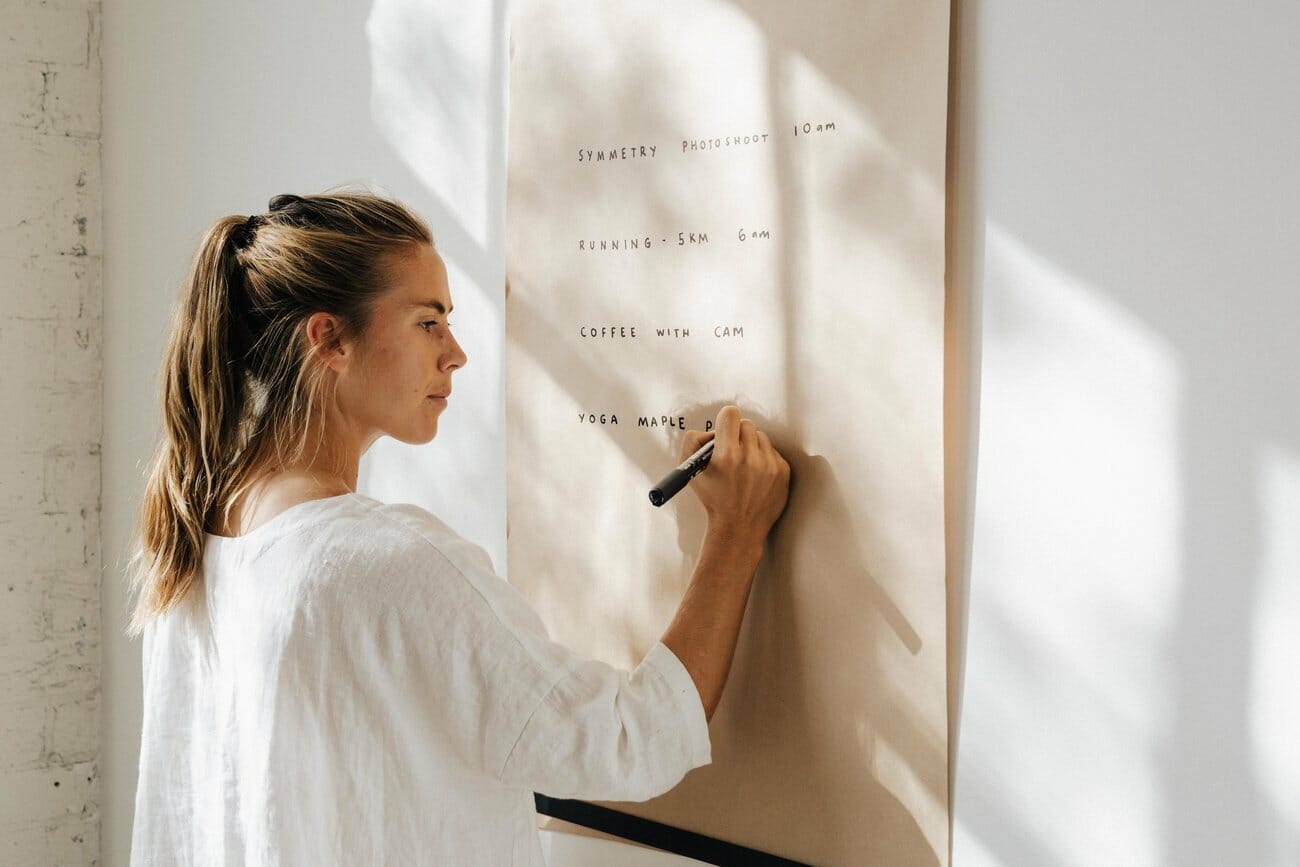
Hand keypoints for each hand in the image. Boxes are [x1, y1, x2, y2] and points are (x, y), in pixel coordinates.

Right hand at [679, 405, 789, 541]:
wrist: (739, 527)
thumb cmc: (714, 500)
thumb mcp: (690, 472)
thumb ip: (693, 442)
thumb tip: (709, 430)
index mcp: (727, 455)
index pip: (730, 414)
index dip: (725, 421)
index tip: (724, 430)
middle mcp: (750, 458)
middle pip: (746, 424)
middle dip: (737, 435)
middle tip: (732, 450)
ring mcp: (769, 464)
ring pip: (760, 437)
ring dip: (751, 447)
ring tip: (743, 467)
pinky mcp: (783, 471)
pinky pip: (772, 451)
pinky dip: (764, 459)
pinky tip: (755, 476)